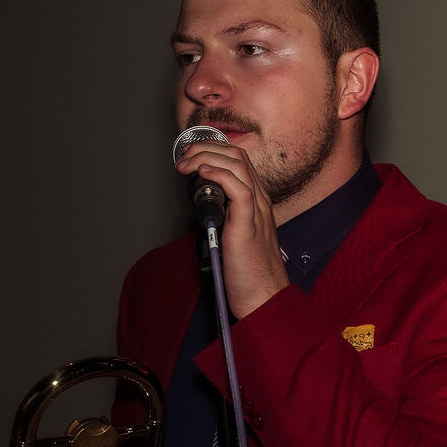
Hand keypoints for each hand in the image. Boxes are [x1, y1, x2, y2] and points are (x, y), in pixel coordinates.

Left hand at [175, 138, 290, 318]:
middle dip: (205, 148)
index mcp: (256, 202)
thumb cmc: (248, 274)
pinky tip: (202, 173)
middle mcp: (260, 201)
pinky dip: (219, 174)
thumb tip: (200, 210)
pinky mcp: (249, 224)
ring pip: (237, 164)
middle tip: (182, 158)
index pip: (237, 160)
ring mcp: (257, 210)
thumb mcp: (231, 238)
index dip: (211, 151)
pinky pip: (240, 188)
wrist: (264, 297)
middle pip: (236, 155)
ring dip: (206, 157)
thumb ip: (221, 219)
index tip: (189, 157)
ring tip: (186, 164)